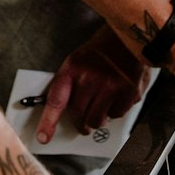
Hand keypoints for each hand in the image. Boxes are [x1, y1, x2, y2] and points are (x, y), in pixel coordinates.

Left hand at [37, 28, 151, 143]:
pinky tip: (117, 96)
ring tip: (101, 107)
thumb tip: (61, 112)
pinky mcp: (128, 92)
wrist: (130, 36)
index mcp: (72, 68)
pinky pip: (117, 115)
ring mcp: (110, 86)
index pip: (56, 100)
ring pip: (97, 120)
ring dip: (98, 119)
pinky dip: (116, 110)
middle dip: (80, 123)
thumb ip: (70, 84)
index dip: (49, 121)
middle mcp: (90, 78)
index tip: (43, 138)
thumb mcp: (78, 60)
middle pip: (79, 116)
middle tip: (83, 124)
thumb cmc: (102, 50)